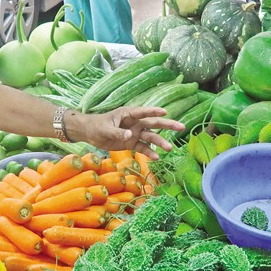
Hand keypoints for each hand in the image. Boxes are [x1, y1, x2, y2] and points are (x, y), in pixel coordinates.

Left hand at [70, 106, 184, 158]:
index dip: (154, 112)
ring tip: (169, 148)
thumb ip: (118, 131)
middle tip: (181, 127)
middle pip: (154, 123)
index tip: (165, 112)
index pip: (144, 112)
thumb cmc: (97, 125)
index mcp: (129, 114)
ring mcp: (135, 133)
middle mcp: (135, 123)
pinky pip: (143, 148)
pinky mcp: (132, 143)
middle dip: (168, 125)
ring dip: (160, 142)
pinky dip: (150, 152)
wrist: (89, 134)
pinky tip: (156, 158)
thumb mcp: (105, 128)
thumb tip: (131, 134)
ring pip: (151, 137)